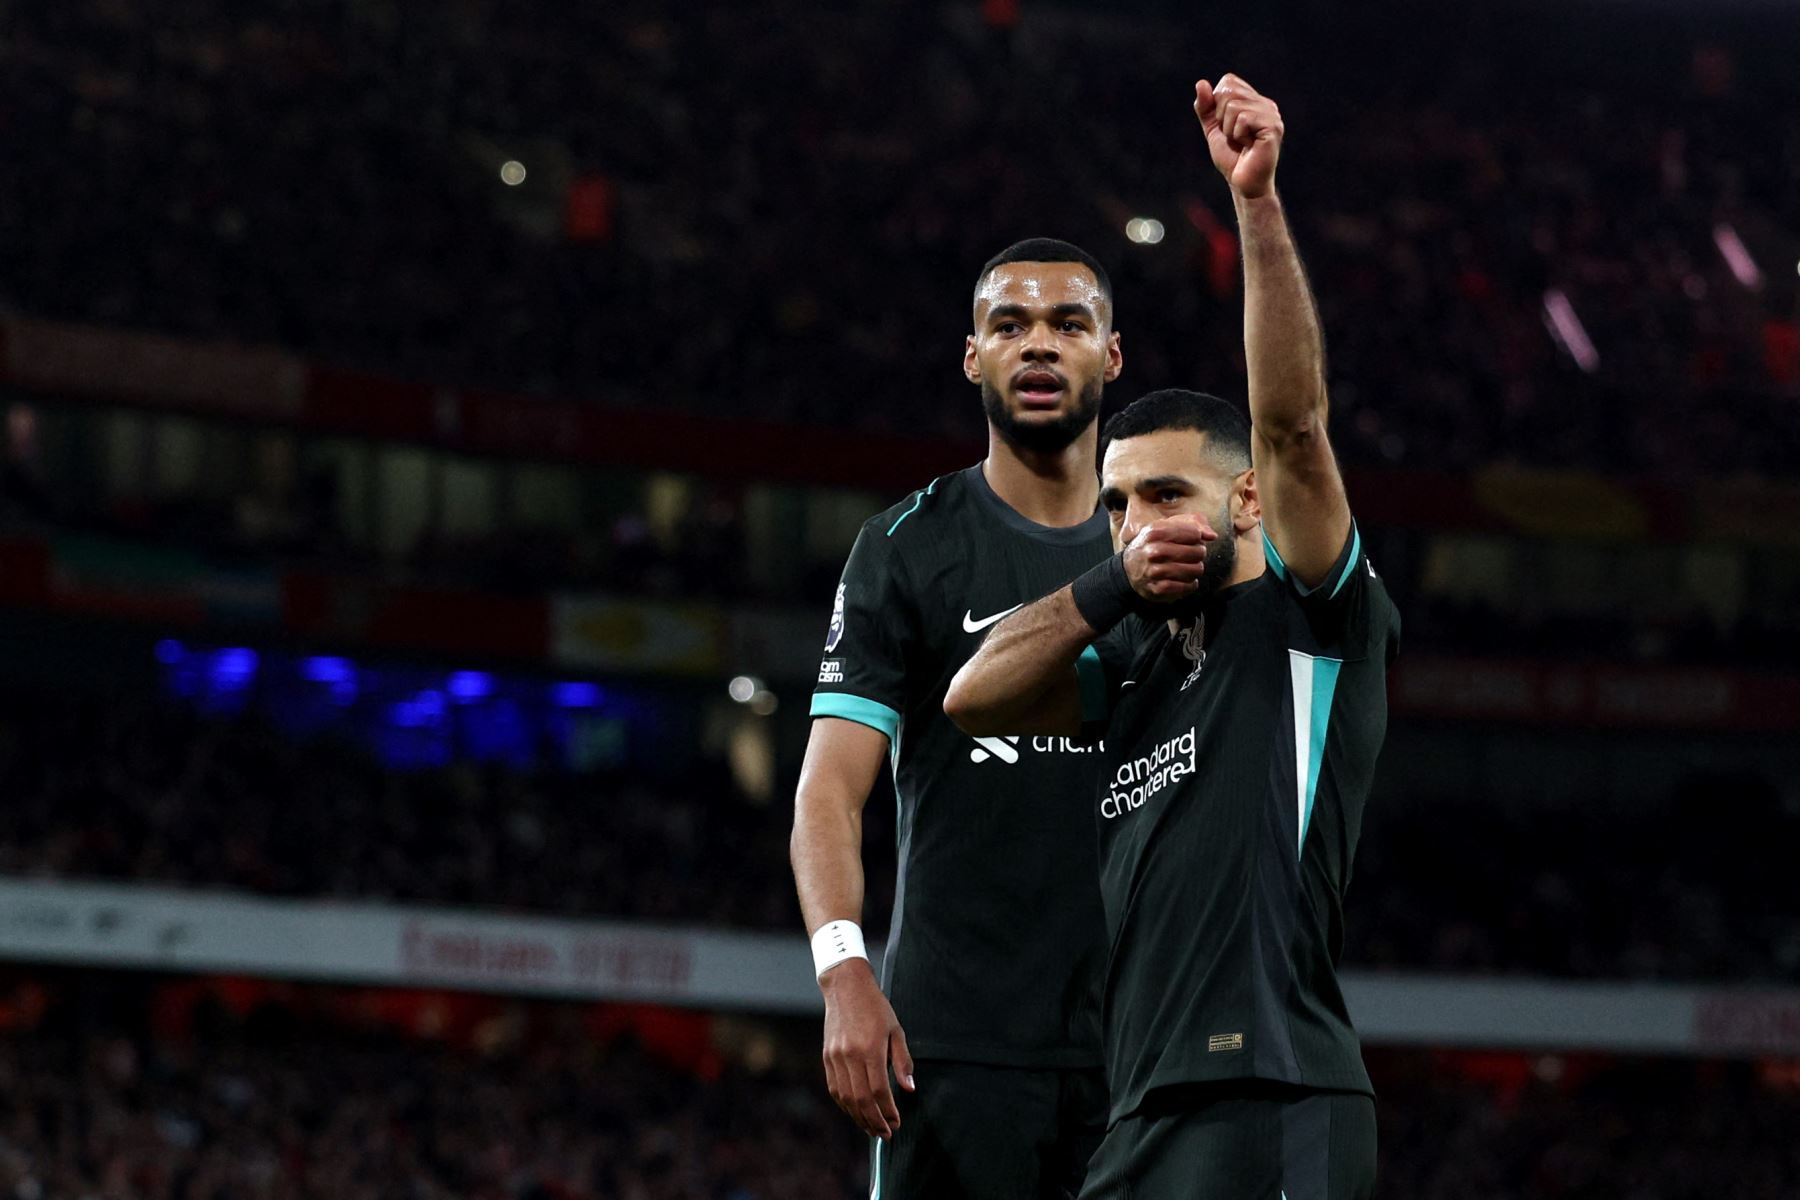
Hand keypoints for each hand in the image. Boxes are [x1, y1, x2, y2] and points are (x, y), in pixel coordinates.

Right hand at [820, 958, 914, 1139]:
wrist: (845, 988)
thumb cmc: (875, 1008)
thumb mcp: (896, 1030)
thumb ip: (902, 1061)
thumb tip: (909, 1089)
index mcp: (870, 1049)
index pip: (879, 1091)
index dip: (888, 1111)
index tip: (897, 1123)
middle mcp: (850, 1056)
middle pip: (861, 1099)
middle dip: (874, 1121)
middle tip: (885, 1135)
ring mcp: (835, 1057)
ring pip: (846, 1097)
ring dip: (859, 1118)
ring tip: (871, 1129)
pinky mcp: (827, 1057)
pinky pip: (835, 1088)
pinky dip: (845, 1104)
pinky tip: (855, 1112)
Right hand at [1123, 515, 1216, 602]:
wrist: (1129, 568)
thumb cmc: (1154, 543)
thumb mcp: (1167, 526)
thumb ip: (1193, 523)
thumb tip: (1212, 536)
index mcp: (1155, 532)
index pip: (1194, 533)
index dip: (1197, 537)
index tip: (1192, 540)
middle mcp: (1153, 551)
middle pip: (1198, 552)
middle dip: (1199, 553)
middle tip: (1192, 555)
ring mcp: (1155, 572)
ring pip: (1195, 570)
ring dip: (1196, 569)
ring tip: (1189, 567)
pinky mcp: (1158, 589)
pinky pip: (1187, 586)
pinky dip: (1191, 584)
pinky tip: (1186, 580)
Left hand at [1194, 74, 1282, 198]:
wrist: (1242, 182)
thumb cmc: (1231, 157)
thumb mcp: (1213, 128)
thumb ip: (1205, 106)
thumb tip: (1200, 83)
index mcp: (1254, 100)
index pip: (1228, 81)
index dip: (1217, 103)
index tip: (1225, 125)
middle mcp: (1265, 103)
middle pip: (1229, 90)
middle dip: (1221, 117)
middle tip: (1233, 135)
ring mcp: (1271, 114)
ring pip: (1234, 106)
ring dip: (1229, 129)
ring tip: (1241, 142)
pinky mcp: (1273, 127)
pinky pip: (1243, 119)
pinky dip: (1237, 135)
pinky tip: (1248, 145)